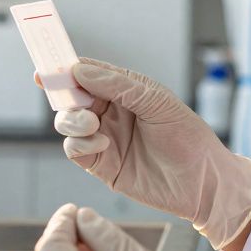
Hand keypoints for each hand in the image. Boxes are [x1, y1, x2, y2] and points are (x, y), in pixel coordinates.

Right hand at [50, 58, 250, 249]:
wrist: (204, 183)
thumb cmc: (189, 138)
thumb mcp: (157, 101)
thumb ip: (118, 85)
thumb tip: (79, 70)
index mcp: (125, 91)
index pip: (89, 74)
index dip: (66, 69)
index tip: (46, 68)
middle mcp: (111, 113)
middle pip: (72, 98)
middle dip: (64, 95)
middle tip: (69, 97)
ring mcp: (104, 138)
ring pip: (68, 123)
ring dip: (71, 119)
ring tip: (91, 123)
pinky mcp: (102, 165)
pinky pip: (75, 150)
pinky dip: (80, 144)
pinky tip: (101, 144)